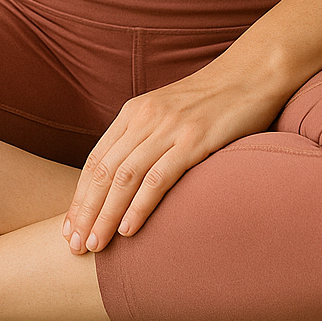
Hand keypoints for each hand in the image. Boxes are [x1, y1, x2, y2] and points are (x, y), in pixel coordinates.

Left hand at [61, 57, 283, 255]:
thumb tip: (126, 180)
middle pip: (103, 171)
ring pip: (124, 177)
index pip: (96, 160)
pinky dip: (139, 206)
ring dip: (106, 215)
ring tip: (95, 246)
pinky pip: (158, 177)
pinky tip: (129, 230)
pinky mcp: (194, 140)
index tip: (70, 228)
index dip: (80, 196)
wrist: (251, 74)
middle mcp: (145, 118)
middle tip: (75, 247)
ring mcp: (169, 128)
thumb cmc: (213, 100)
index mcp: (134, 112)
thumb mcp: (169, 112)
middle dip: (86, 212)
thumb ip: (146, 138)